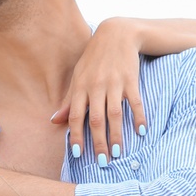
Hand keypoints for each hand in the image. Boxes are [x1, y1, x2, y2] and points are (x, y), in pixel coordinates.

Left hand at [51, 18, 147, 161]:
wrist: (116, 33)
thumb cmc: (94, 58)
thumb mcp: (78, 76)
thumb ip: (69, 100)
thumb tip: (54, 120)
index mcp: (80, 87)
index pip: (76, 116)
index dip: (76, 136)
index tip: (79, 154)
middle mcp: (96, 86)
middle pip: (96, 119)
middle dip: (98, 142)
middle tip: (102, 162)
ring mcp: (114, 83)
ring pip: (114, 114)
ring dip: (117, 135)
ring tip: (119, 153)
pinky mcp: (131, 79)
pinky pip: (135, 102)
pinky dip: (138, 117)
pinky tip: (141, 132)